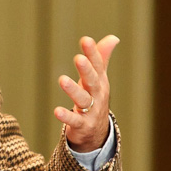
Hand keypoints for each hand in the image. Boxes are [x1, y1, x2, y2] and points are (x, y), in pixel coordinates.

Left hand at [54, 35, 118, 151]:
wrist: (97, 132)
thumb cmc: (94, 99)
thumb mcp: (99, 79)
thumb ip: (102, 58)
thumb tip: (114, 38)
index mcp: (100, 82)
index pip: (98, 65)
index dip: (93, 53)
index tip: (86, 40)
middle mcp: (97, 95)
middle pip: (92, 81)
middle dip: (86, 70)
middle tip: (78, 58)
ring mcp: (91, 111)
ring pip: (83, 100)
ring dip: (73, 90)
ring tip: (62, 80)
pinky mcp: (82, 125)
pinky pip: (74, 121)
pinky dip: (66, 116)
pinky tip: (57, 111)